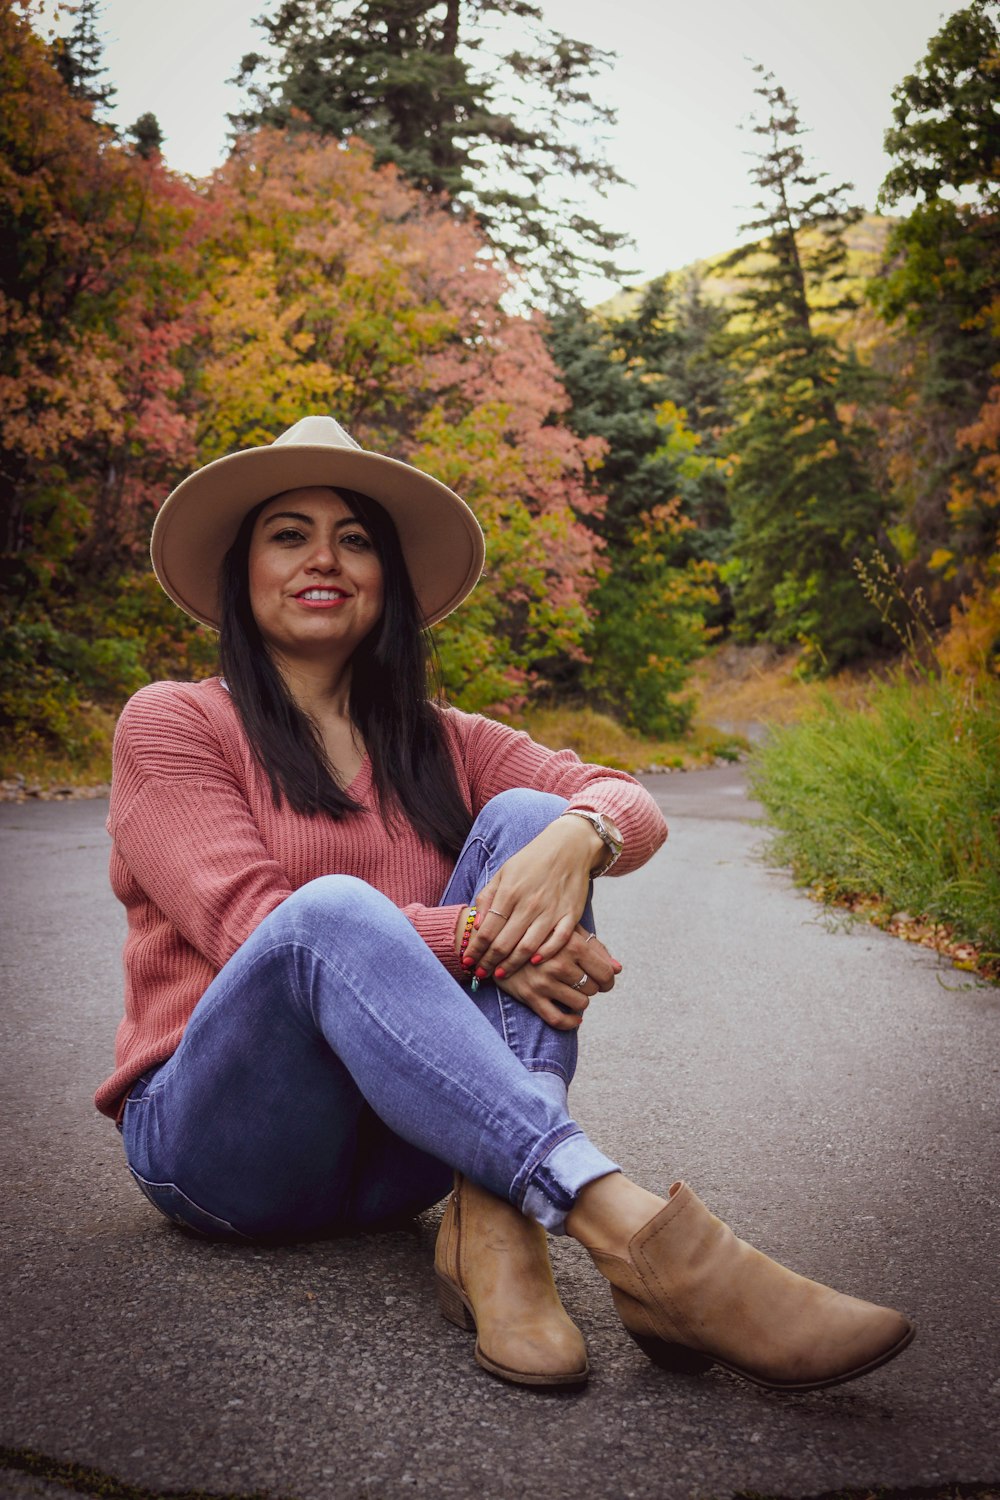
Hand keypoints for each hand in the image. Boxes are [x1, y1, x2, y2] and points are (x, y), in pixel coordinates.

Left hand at [459, 815, 604, 980]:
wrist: (569, 847)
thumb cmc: (532, 860)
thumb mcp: (504, 872)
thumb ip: (488, 897)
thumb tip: (477, 925)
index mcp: (509, 892)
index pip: (487, 930)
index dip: (475, 950)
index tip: (467, 962)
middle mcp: (529, 904)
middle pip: (504, 943)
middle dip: (488, 963)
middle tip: (480, 974)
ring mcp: (551, 911)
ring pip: (527, 947)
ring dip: (512, 965)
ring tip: (501, 975)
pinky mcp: (570, 915)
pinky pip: (557, 941)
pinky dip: (545, 954)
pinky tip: (534, 963)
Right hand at [493, 925, 620, 1030]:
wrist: (498, 940)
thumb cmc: (540, 934)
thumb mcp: (567, 931)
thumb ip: (595, 948)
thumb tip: (618, 969)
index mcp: (571, 944)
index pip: (606, 972)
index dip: (609, 979)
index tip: (604, 980)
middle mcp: (558, 963)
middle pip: (594, 988)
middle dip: (592, 986)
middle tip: (582, 980)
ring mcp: (543, 981)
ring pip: (580, 1004)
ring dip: (580, 1001)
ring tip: (572, 991)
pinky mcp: (530, 996)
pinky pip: (558, 1019)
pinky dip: (571, 1022)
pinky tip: (575, 1018)